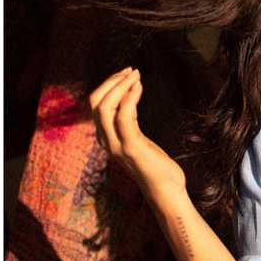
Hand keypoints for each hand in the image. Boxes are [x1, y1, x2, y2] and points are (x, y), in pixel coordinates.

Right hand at [89, 67, 186, 197]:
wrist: (165, 189)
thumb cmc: (154, 164)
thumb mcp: (137, 137)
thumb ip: (129, 120)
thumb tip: (128, 97)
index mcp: (106, 137)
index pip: (95, 105)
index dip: (108, 85)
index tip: (127, 73)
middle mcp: (106, 141)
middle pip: (95, 103)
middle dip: (111, 81)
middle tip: (131, 71)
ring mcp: (116, 145)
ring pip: (105, 107)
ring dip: (120, 85)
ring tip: (135, 75)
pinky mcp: (131, 147)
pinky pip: (123, 116)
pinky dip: (130, 97)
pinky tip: (139, 88)